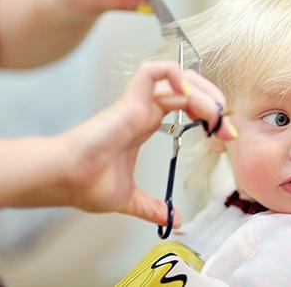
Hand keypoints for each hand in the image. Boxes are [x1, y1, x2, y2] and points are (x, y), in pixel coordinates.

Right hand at [59, 61, 235, 226]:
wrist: (64, 180)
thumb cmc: (86, 183)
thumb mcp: (130, 199)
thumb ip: (152, 207)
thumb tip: (173, 219)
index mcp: (146, 123)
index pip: (186, 105)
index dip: (209, 115)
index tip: (224, 136)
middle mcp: (144, 110)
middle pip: (187, 88)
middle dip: (213, 102)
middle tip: (227, 126)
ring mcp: (138, 103)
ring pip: (178, 79)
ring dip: (204, 93)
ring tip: (216, 116)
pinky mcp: (130, 101)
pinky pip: (154, 72)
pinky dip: (175, 75)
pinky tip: (190, 95)